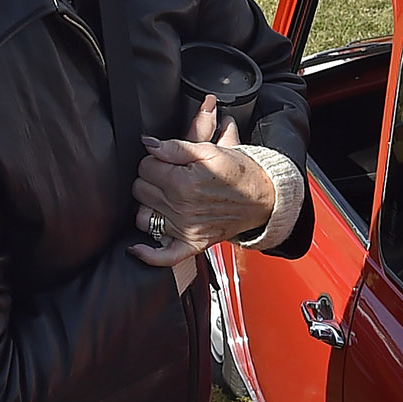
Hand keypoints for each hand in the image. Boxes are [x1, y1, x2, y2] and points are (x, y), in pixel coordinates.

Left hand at [130, 95, 285, 264]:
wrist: (264, 197)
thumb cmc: (240, 173)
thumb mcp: (209, 151)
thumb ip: (175, 147)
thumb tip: (149, 144)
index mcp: (184, 182)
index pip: (145, 167)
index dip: (155, 160)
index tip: (167, 161)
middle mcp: (182, 207)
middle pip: (140, 190)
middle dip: (151, 180)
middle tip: (169, 177)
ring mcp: (186, 228)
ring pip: (143, 217)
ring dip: (149, 207)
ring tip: (164, 199)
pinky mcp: (192, 244)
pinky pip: (164, 256)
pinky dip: (149, 255)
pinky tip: (138, 249)